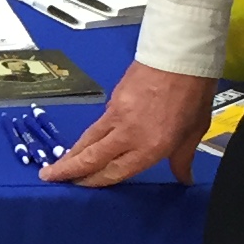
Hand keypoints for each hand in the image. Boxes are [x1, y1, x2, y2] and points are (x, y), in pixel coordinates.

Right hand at [41, 61, 219, 187]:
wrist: (178, 56)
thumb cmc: (193, 94)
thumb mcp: (194, 131)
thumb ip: (183, 158)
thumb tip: (185, 178)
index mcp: (149, 147)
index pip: (114, 172)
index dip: (94, 181)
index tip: (79, 187)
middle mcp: (127, 135)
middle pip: (91, 157)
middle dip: (68, 170)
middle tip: (48, 178)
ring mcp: (116, 116)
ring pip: (88, 139)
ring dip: (70, 154)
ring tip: (56, 164)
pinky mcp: (112, 100)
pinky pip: (96, 124)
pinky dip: (86, 136)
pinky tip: (83, 141)